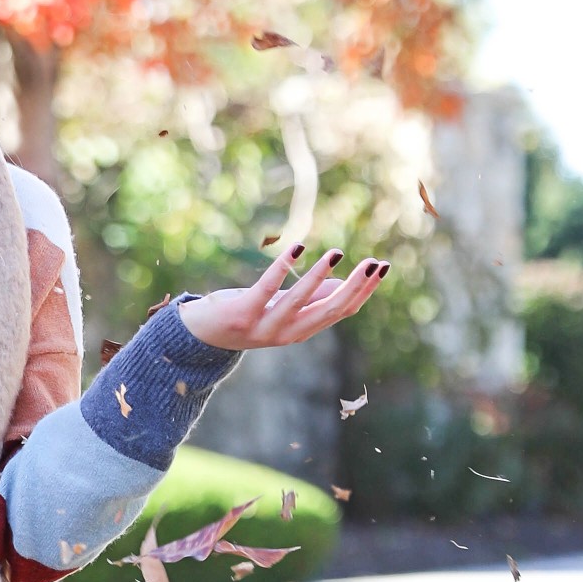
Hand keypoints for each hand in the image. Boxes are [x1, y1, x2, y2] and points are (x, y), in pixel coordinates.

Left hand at [175, 245, 387, 351]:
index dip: (364, 291)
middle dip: (354, 287)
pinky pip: (267, 288)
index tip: (382, 267)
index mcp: (302, 330)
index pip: (341, 311)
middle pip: (329, 310)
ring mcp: (264, 326)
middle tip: (374, 263)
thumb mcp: (282, 307)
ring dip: (320, 275)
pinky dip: (283, 266)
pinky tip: (298, 247)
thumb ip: (312, 299)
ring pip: (299, 301)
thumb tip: (343, 285)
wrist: (200, 335)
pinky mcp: (243, 313)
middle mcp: (288, 333)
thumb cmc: (246, 314)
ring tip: (337, 253)